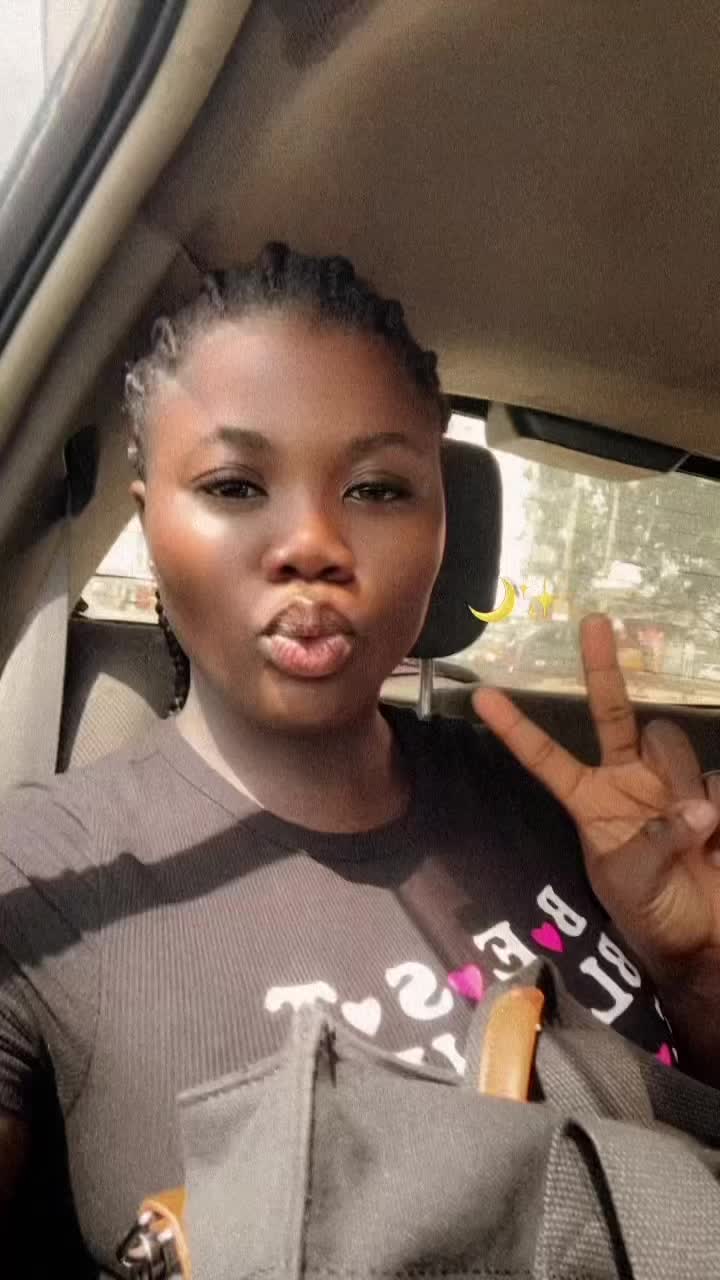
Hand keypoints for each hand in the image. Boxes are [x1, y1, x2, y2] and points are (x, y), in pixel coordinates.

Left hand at [472, 614, 719, 978]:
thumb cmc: (654, 914)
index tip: (481, 695)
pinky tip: (718, 845)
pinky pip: (719, 780)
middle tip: (593, 623)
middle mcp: (628, 780)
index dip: (517, 729)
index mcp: (592, 801)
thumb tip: (696, 809)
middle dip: (603, 670)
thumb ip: (656, 840)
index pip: (547, 757)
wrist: (706, 938)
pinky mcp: (713, 795)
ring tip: (698, 835)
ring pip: (672, 741)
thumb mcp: (634, 881)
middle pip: (618, 715)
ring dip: (682, 780)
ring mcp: (672, 784)